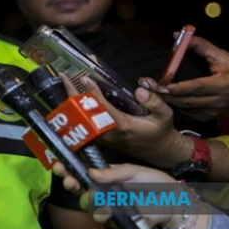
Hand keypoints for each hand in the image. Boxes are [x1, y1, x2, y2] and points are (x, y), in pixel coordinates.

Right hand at [53, 162, 209, 228]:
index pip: (82, 168)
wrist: (172, 204)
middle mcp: (101, 187)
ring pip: (84, 201)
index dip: (68, 165)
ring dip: (84, 197)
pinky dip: (101, 211)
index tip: (58, 164)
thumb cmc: (154, 182)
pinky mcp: (113, 217)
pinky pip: (99, 215)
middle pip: (77, 184)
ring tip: (91, 194)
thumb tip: (91, 172)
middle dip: (68, 180)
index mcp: (105, 173)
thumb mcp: (134, 171)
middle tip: (68, 179)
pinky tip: (107, 209)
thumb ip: (113, 172)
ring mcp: (106, 203)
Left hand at [64, 75, 187, 167]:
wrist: (159, 151)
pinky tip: (71, 96)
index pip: (102, 108)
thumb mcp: (165, 115)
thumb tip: (140, 88)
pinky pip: (83, 124)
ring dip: (71, 102)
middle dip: (73, 95)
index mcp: (123, 126)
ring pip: (80, 119)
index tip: (84, 78)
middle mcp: (108, 134)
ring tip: (64, 83)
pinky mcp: (101, 140)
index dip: (92, 93)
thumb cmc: (161, 131)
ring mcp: (102, 139)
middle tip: (64, 77)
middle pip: (84, 113)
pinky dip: (76, 110)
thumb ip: (154, 101)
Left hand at [141, 35, 228, 120]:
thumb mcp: (223, 57)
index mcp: (223, 85)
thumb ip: (201, 46)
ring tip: (147, 90)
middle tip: (144, 85)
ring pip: (183, 107)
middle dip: (163, 93)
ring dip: (165, 99)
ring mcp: (212, 113)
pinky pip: (186, 112)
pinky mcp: (207, 118)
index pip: (197, 87)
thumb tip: (178, 36)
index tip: (160, 85)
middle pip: (186, 100)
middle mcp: (217, 101)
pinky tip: (160, 97)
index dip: (177, 87)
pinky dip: (173, 104)